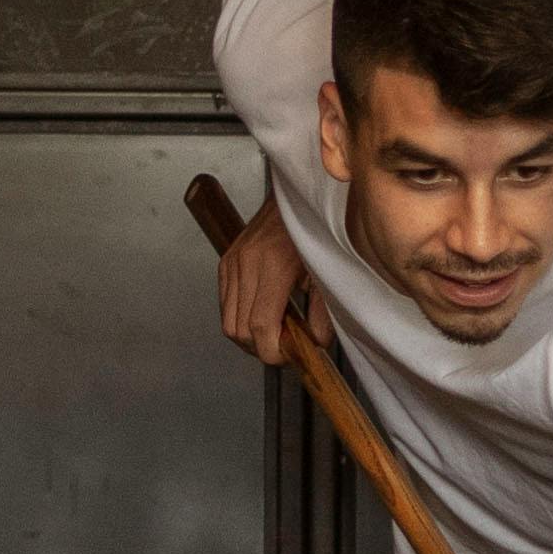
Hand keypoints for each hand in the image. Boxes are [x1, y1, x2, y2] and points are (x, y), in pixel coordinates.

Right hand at [215, 192, 329, 364]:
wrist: (294, 197)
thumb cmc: (314, 229)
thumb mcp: (326, 271)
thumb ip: (323, 312)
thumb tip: (315, 343)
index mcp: (274, 266)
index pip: (260, 327)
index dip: (272, 352)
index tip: (288, 356)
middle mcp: (246, 264)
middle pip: (240, 330)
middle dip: (261, 348)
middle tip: (285, 346)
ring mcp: (232, 262)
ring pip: (228, 322)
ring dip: (249, 336)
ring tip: (274, 331)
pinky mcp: (226, 262)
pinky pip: (225, 305)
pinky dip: (240, 318)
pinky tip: (262, 314)